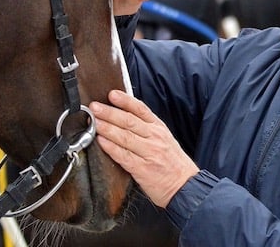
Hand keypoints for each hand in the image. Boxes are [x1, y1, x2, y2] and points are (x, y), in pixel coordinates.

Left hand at [90, 90, 198, 207]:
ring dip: (106, 128)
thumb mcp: (165, 139)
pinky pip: (123, 155)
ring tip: (94, 122)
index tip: (112, 94)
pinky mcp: (142, 169)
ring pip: (124, 136)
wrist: (185, 186)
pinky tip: (101, 141)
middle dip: (110, 113)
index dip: (125, 100)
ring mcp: (148, 153)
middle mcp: (154, 138)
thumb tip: (124, 117)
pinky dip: (111, 147)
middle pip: (129, 121)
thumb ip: (147, 129)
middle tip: (95, 107)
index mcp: (159, 128)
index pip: (141, 109)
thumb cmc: (173, 163)